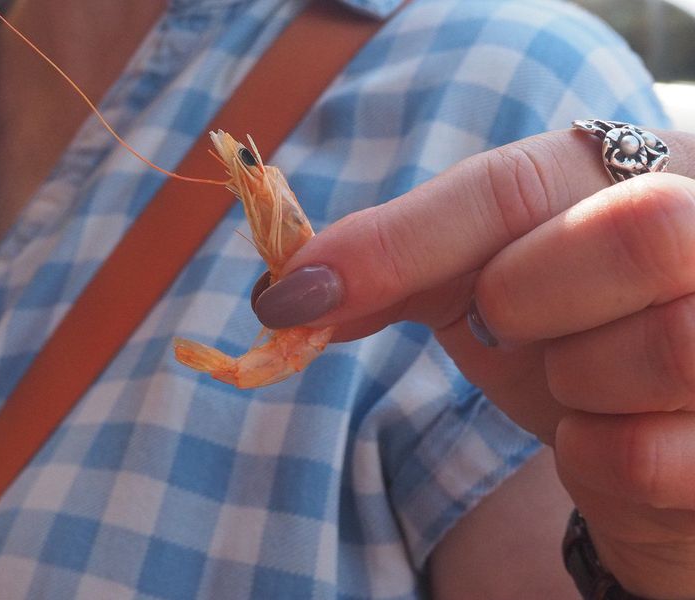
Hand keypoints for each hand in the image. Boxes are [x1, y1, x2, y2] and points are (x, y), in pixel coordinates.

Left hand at [254, 128, 694, 597]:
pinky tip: (607, 436)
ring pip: (660, 349)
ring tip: (578, 379)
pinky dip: (596, 457)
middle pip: (634, 236)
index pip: (519, 185)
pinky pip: (644, 454)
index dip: (402, 242)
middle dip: (532, 297)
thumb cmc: (565, 327)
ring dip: (573, 382)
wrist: (647, 420)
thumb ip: (397, 270)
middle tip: (513, 321)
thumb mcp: (483, 278)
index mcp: (636, 174)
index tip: (297, 292)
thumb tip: (290, 297)